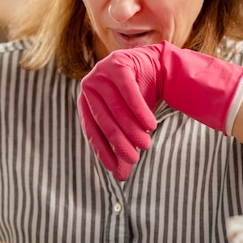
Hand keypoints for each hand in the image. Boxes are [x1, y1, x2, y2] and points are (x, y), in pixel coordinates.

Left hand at [78, 41, 242, 179]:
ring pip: (117, 107)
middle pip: (105, 120)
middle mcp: (89, 85)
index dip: (104, 151)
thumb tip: (120, 178)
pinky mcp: (119, 63)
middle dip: (121, 142)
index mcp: (86, 101)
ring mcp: (102, 72)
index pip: (92, 130)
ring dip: (132, 129)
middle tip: (135, 159)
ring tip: (146, 145)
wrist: (156, 67)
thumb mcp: (130, 125)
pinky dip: (140, 111)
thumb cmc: (138, 99)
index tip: (117, 168)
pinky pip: (129, 92)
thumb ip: (124, 146)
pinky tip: (151, 126)